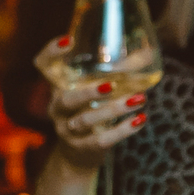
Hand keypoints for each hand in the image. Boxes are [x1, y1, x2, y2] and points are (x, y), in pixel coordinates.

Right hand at [36, 37, 149, 172]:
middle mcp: (57, 106)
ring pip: (85, 120)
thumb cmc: (90, 111)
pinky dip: (122, 130)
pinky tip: (140, 120)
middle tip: (111, 85)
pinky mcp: (81, 146)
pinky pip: (100, 140)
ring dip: (113, 110)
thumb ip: (120, 72)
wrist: (78, 153)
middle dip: (88, 93)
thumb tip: (149, 54)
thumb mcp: (97, 90)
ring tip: (139, 99)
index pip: (43, 65)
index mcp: (59, 86)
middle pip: (66, 100)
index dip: (51, 52)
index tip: (69, 40)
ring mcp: (67, 128)